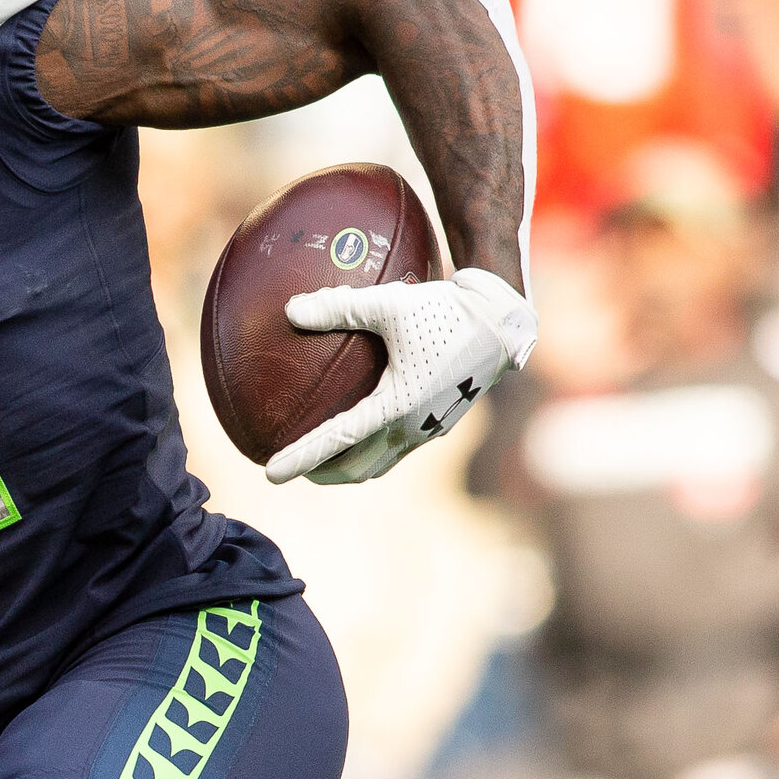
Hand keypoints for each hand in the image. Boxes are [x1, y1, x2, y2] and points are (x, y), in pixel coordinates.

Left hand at [267, 267, 536, 484]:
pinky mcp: (442, 421)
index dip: (301, 458)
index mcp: (397, 405)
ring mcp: (430, 428)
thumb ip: (339, 307)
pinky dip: (374, 449)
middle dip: (322, 473)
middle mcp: (414, 426)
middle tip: (292, 468)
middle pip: (357, 468)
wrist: (506, 322)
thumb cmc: (447, 310)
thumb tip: (290, 310)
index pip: (337, 440)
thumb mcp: (390, 304)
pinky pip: (399, 447)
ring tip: (323, 461)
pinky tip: (364, 426)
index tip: (271, 473)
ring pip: (380, 463)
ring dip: (350, 467)